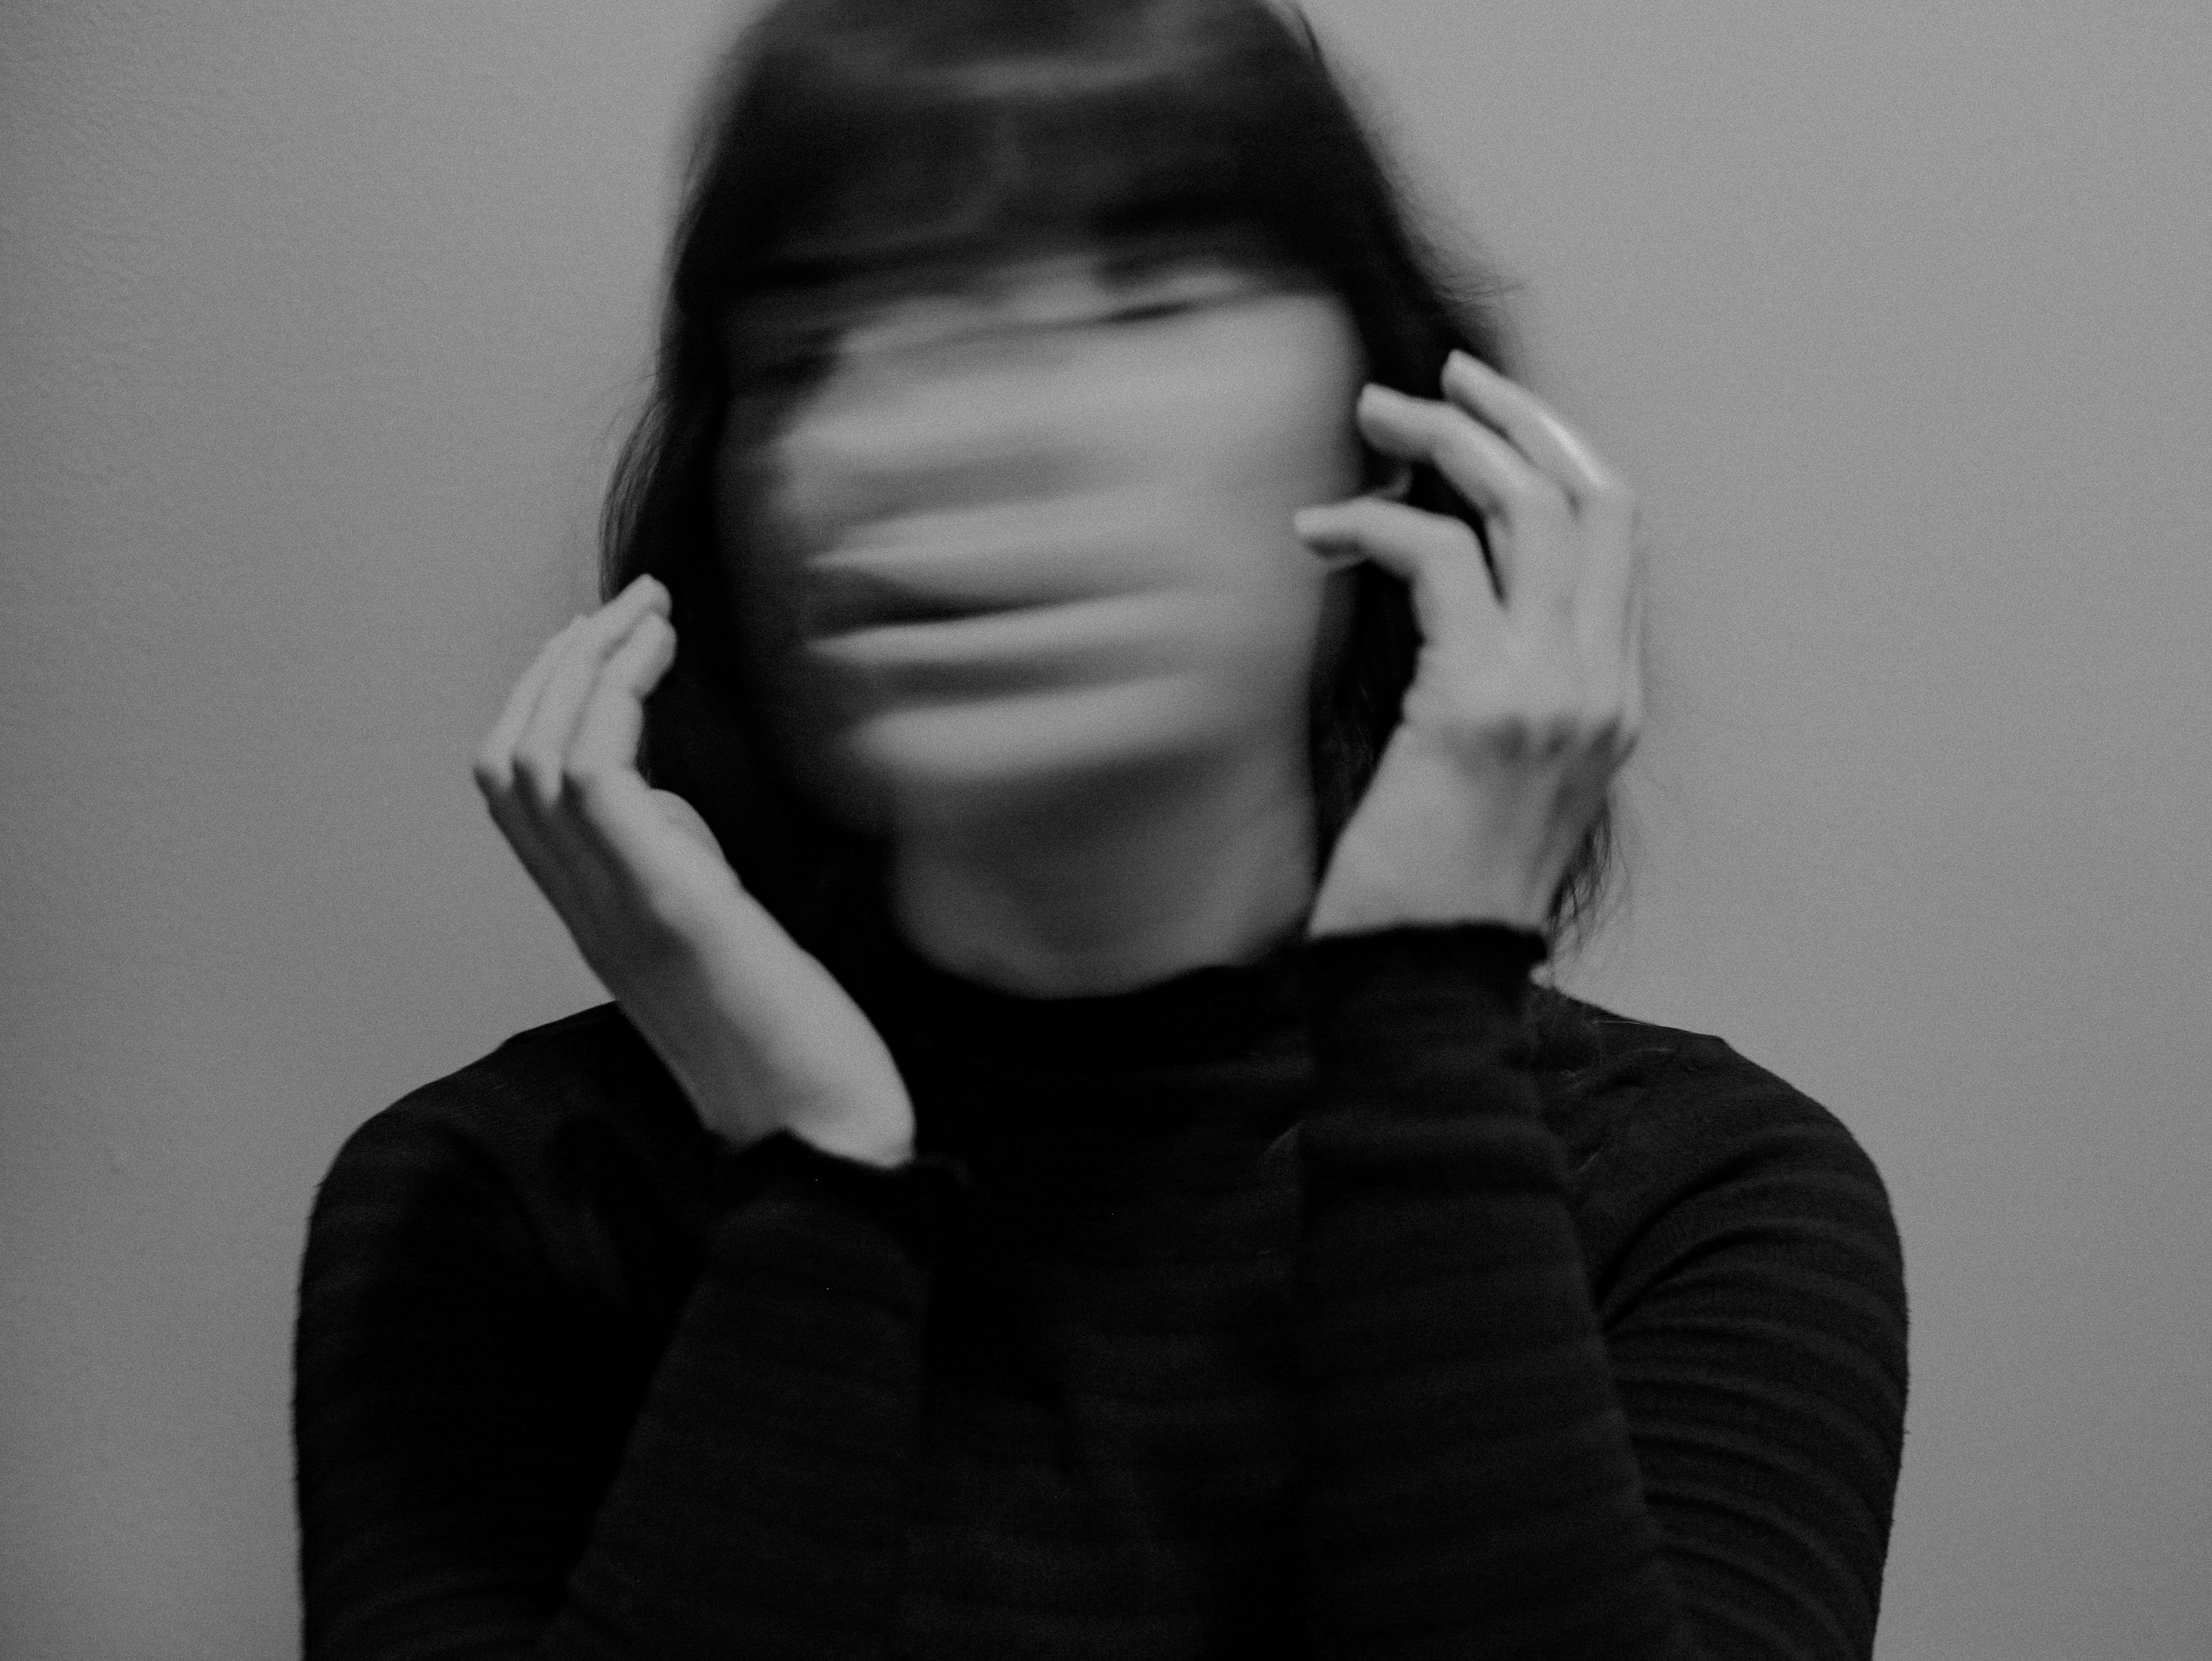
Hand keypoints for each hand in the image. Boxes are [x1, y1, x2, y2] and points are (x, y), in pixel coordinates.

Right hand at [471, 576, 916, 1167]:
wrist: (823, 1142)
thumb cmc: (795, 1048)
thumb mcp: (718, 940)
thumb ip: (676, 875)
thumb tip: (666, 806)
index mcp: (594, 919)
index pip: (517, 793)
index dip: (545, 702)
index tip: (607, 644)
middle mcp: (586, 912)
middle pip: (507, 760)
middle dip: (556, 665)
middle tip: (627, 605)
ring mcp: (618, 909)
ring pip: (533, 756)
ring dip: (583, 664)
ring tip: (646, 612)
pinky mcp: (669, 906)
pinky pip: (593, 779)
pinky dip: (616, 697)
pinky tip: (666, 654)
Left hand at [1294, 351, 1644, 936]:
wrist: (1428, 983)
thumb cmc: (1437, 888)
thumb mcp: (1490, 771)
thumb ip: (1497, 679)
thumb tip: (1443, 584)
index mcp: (1612, 700)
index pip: (1616, 535)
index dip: (1555, 453)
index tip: (1487, 413)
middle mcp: (1601, 686)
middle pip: (1591, 494)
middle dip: (1511, 418)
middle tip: (1430, 379)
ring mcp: (1553, 692)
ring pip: (1527, 505)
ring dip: (1445, 442)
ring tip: (1370, 421)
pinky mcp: (1478, 703)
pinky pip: (1434, 557)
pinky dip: (1374, 524)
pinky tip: (1318, 534)